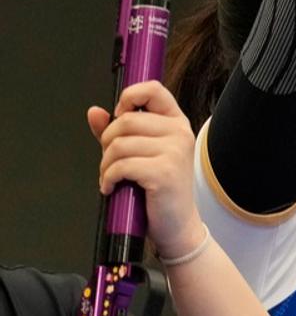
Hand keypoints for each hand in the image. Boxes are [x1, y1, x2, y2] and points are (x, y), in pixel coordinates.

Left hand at [88, 81, 203, 261]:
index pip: (153, 90)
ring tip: (111, 178)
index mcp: (176, 123)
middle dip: (107, 143)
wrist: (176, 225)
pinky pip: (121, 165)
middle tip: (110, 161)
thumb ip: (118, 132)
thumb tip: (95, 113)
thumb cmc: (160, 190)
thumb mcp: (140, 155)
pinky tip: (111, 187)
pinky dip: (108, 178)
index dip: (129, 97)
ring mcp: (175, 151)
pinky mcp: (164, 172)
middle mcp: (179, 132)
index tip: (119, 115)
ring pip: (120, 144)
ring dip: (105, 165)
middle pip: (126, 121)